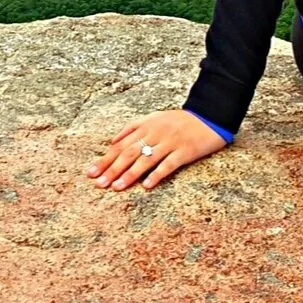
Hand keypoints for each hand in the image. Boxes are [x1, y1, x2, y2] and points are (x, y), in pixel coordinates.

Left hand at [84, 109, 227, 191]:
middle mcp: (157, 132)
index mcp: (148, 124)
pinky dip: (157, 174)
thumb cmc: (181, 120)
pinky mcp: (185, 150)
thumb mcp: (156, 117)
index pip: (122, 144)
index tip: (91, 173)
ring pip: (146, 159)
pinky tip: (146, 186)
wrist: (211, 115)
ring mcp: (171, 141)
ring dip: (130, 174)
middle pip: (130, 152)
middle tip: (99, 184)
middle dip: (113, 169)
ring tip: (117, 187)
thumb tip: (112, 140)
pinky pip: (169, 164)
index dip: (106, 158)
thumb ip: (134, 127)